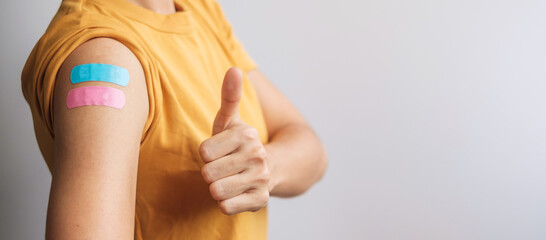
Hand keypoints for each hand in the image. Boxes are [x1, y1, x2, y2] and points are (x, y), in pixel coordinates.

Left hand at [199, 67, 269, 214]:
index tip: (219, 152)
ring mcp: (261, 179)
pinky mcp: (261, 200)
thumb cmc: (239, 144)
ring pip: (216, 191)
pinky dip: (226, 203)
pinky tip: (236, 193)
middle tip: (223, 168)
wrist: (273, 168)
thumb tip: (234, 68)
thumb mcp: (231, 121)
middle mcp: (257, 155)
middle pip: (207, 173)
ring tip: (229, 180)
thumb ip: (229, 96)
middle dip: (210, 173)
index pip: (203, 152)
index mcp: (247, 135)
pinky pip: (226, 206)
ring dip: (217, 188)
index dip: (207, 155)